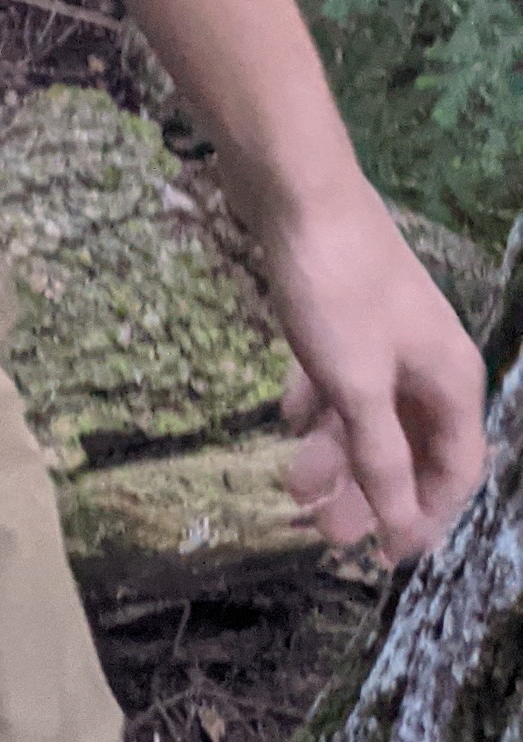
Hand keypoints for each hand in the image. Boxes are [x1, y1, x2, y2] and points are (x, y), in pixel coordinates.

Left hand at [258, 178, 488, 560]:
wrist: (295, 185)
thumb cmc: (335, 288)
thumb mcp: (357, 386)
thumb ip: (381, 460)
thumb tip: (404, 530)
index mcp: (450, 380)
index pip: (454, 471)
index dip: (422, 517)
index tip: (380, 556)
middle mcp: (427, 359)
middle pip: (408, 446)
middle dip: (368, 490)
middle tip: (321, 528)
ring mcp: (385, 332)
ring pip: (368, 412)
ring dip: (334, 450)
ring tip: (290, 480)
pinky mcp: (343, 309)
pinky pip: (338, 374)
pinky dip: (316, 400)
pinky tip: (286, 415)